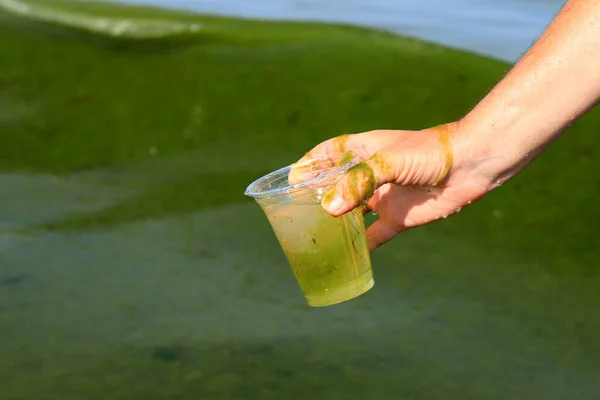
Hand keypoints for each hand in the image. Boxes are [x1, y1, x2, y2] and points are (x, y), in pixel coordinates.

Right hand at [294, 123, 491, 250]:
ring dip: (335, 223)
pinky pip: (375, 236)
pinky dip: (362, 247)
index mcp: (365, 150)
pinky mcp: (399, 218)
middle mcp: (370, 174)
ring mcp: (383, 197)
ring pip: (351, 213)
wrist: (471, 165)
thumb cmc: (430, 152)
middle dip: (317, 196)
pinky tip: (347, 259)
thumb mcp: (390, 161)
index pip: (328, 153)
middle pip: (336, 185)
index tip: (290, 179)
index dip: (309, 163)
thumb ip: (360, 182)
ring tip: (313, 236)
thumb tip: (329, 209)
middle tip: (295, 212)